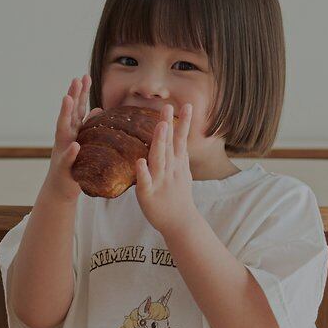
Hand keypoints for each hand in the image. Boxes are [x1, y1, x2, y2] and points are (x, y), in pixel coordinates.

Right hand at [45, 73, 90, 201]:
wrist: (60, 189)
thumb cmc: (74, 165)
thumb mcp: (83, 143)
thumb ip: (88, 126)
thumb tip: (97, 110)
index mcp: (72, 132)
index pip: (77, 109)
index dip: (80, 93)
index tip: (84, 77)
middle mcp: (65, 137)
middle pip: (69, 113)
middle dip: (72, 96)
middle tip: (76, 79)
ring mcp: (62, 150)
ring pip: (62, 129)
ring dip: (65, 114)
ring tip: (68, 99)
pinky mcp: (63, 167)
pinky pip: (67, 158)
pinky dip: (71, 151)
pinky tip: (75, 144)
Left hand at [134, 100, 196, 235]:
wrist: (180, 223)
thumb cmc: (179, 197)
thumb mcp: (183, 173)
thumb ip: (178, 155)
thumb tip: (178, 137)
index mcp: (177, 164)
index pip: (180, 140)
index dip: (183, 123)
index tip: (187, 105)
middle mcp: (170, 169)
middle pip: (169, 145)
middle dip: (168, 126)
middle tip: (167, 108)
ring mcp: (160, 181)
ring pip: (159, 159)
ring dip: (159, 142)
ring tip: (160, 126)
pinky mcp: (148, 194)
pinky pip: (145, 182)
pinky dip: (143, 172)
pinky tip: (140, 162)